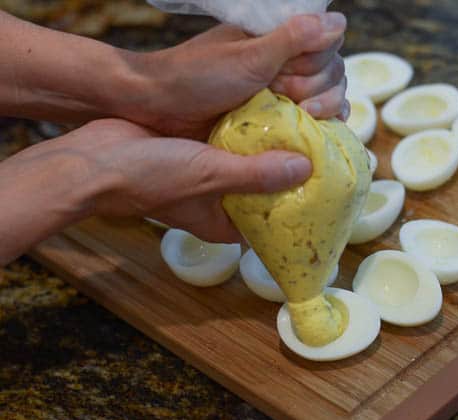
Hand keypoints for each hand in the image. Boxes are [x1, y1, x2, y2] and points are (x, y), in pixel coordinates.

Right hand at [0, 118, 311, 262]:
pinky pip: (232, 144)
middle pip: (264, 193)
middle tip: (319, 156)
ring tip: (302, 134)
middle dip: (288, 177)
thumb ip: (256, 174)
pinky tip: (269, 116)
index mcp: (224, 225)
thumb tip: (304, 169)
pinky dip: (248, 134)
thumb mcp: (210, 176)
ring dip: (269, 151)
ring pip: (249, 165)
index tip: (323, 193)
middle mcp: (218, 204)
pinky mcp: (198, 151)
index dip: (297, 211)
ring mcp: (208, 177)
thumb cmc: (148, 179)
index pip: (270, 225)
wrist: (95, 157)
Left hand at [130, 13, 347, 138]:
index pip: (328, 46)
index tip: (293, 77)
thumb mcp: (248, 58)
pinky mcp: (275, 120)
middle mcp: (284, 63)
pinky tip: (315, 137)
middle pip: (332, 74)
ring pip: (326, 99)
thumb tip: (340, 22)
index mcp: (278, 40)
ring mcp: (281, 93)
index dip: (319, 64)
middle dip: (317, 88)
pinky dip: (318, 129)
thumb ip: (293, 39)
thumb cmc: (197, 78)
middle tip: (287, 97)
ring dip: (321, 110)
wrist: (158, 110)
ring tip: (300, 117)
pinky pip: (310, 124)